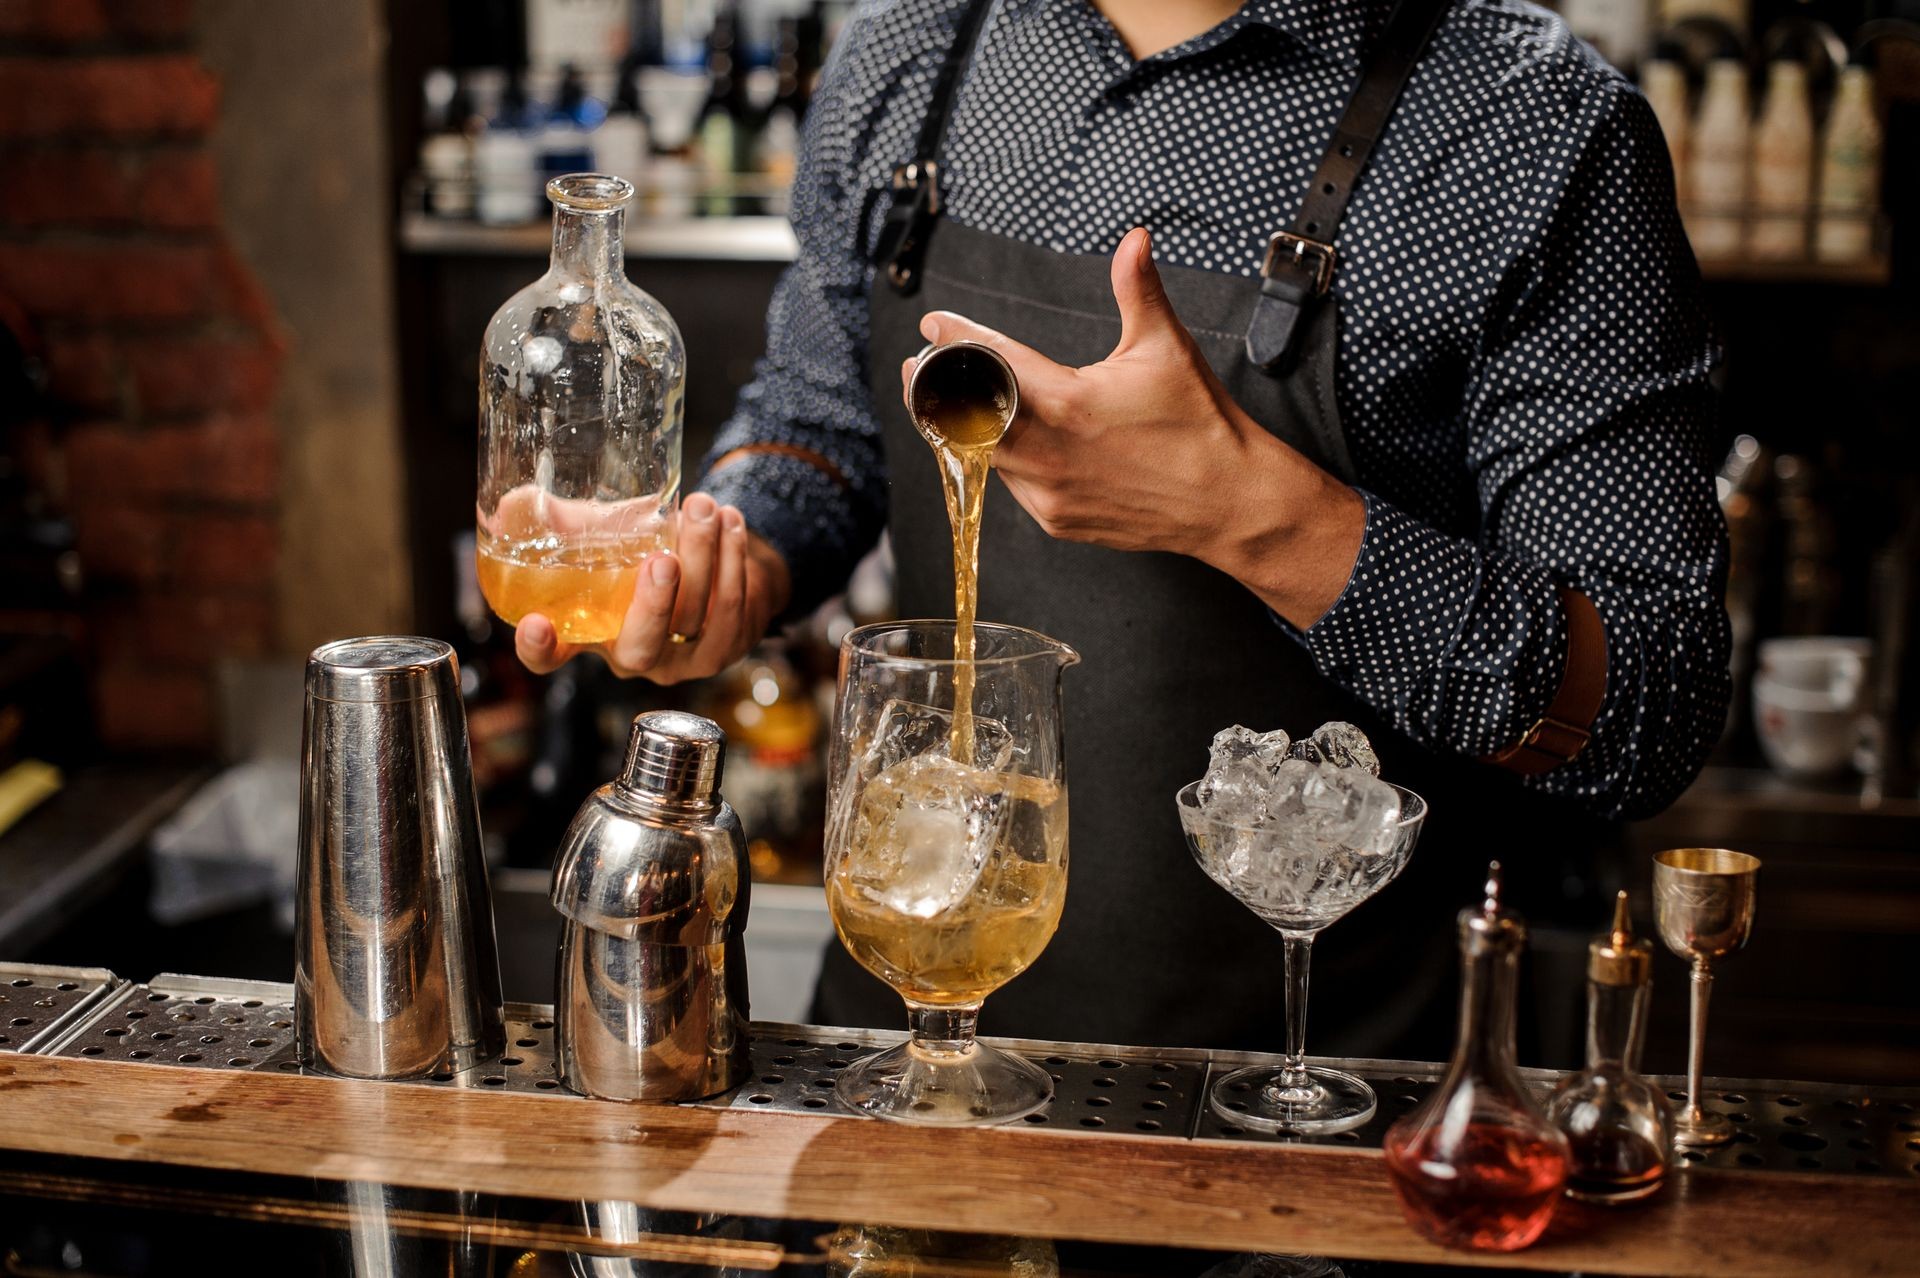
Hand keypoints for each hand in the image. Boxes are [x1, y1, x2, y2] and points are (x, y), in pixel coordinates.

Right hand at [514, 493, 791, 681]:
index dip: (539, 649)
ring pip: (696, 621)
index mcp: (589, 633)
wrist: (713, 568)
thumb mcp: (600, 538)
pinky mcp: (725, 648)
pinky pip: (733, 611)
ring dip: (705, 560)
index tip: (536, 624)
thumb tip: (512, 501)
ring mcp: (682, 659)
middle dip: (653, 605)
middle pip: (639, 648)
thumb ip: (564, 521)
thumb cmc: (643, 552)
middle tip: (662, 558)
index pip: (552, 657)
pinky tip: (730, 523)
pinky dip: (734, 562)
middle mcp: (633, 656)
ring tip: (704, 508)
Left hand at [902, 227, 1364, 628]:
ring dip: (964, 427)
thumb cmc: (1200, 423)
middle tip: (918, 365)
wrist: (1229, 502)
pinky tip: (1002, 442)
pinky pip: (1011, 487)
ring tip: (950, 399)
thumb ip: (1138, 289)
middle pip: (964, 417)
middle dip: (936, 388)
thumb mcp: (1166, 347)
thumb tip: (1134, 237)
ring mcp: (1048, 493)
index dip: (957, 339)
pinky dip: (1001, 461)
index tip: (933, 324)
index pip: (992, 362)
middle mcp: (1048, 453)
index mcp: (1067, 403)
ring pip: (983, 456)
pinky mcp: (1056, 520)